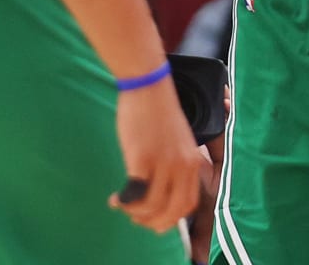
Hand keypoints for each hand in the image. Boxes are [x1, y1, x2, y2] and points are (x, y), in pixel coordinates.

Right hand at [113, 75, 205, 233]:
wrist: (147, 86)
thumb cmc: (157, 113)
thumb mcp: (177, 142)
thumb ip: (174, 165)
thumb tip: (160, 190)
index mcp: (192, 162)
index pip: (187, 204)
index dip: (170, 218)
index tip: (154, 219)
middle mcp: (182, 166)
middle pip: (172, 211)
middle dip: (153, 223)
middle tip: (137, 220)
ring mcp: (163, 163)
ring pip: (153, 206)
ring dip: (135, 213)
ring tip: (122, 206)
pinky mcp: (142, 158)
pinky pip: (135, 193)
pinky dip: (125, 202)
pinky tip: (116, 198)